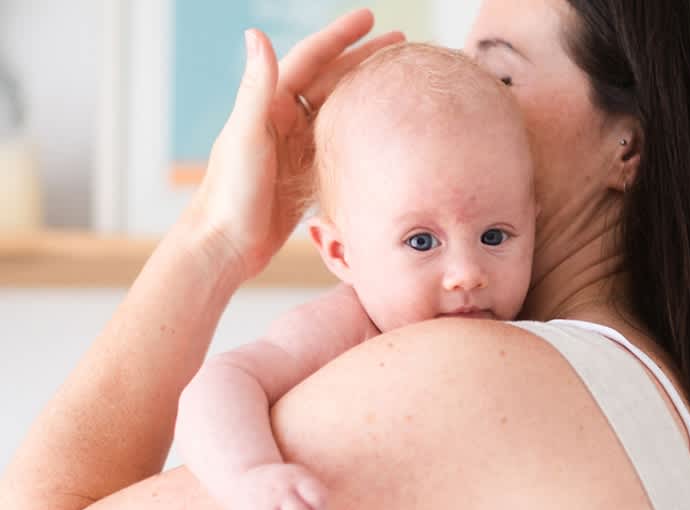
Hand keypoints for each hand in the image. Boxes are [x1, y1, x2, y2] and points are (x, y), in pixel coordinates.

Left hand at [188, 10, 404, 279]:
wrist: (226, 245)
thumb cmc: (230, 192)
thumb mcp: (247, 135)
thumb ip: (256, 87)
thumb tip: (256, 33)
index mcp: (269, 105)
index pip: (311, 60)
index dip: (340, 37)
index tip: (370, 18)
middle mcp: (283, 121)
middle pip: (331, 81)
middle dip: (363, 60)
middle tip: (400, 44)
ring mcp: (296, 148)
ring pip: (337, 112)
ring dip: (365, 94)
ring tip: (398, 83)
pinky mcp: (304, 175)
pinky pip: (337, 145)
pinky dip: (359, 133)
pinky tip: (382, 131)